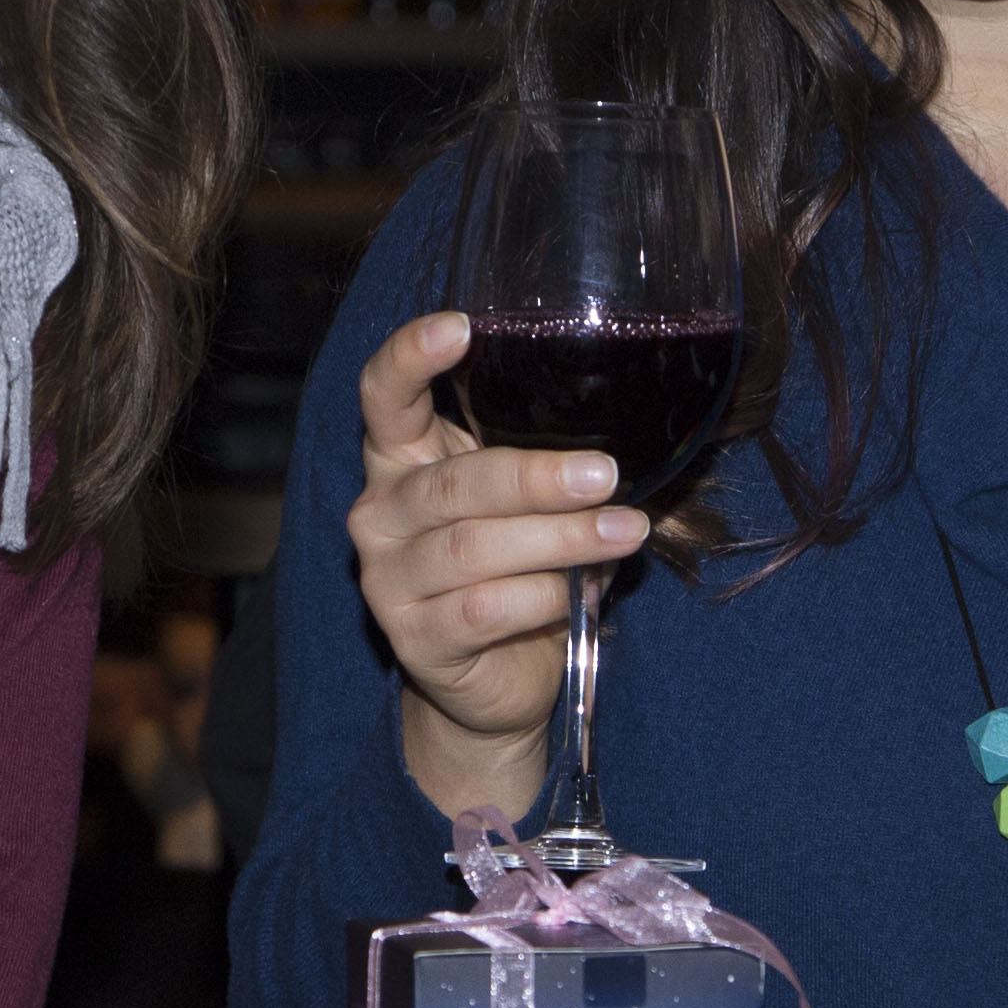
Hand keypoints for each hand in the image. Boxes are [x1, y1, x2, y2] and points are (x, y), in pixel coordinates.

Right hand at [348, 309, 644, 821]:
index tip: (462, 326)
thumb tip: (627, 434)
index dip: (411, 356)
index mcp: (400, 459)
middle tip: (607, 475)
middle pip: (453, 484)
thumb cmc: (516, 568)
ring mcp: (388, 581)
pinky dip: (545, 599)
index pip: (383, 395)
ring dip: (562, 541)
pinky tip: (584, 595)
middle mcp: (379, 514)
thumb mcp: (522, 503)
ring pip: (475, 549)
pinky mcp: (415, 641)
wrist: (493, 680)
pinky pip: (486, 610)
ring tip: (627, 532)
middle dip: (537, 478)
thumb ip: (542, 460)